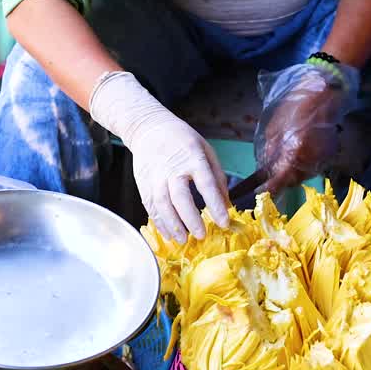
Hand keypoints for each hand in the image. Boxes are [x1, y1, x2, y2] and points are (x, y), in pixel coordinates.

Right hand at [90, 72, 228, 241]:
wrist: (148, 128)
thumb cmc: (182, 140)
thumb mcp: (206, 150)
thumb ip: (217, 177)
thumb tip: (226, 203)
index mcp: (193, 158)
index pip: (205, 183)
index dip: (215, 204)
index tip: (224, 221)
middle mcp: (172, 169)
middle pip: (180, 197)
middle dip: (190, 219)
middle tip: (201, 235)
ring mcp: (155, 178)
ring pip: (161, 205)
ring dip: (172, 225)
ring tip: (183, 240)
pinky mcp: (144, 185)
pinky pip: (151, 207)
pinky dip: (159, 223)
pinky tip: (169, 233)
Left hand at [255, 61, 358, 194]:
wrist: (325, 93)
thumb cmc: (296, 106)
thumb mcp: (274, 129)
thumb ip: (270, 152)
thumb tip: (265, 169)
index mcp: (295, 151)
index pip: (280, 180)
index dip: (269, 188)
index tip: (259, 190)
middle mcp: (310, 159)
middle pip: (293, 181)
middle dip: (280, 182)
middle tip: (269, 179)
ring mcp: (323, 158)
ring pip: (304, 175)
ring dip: (292, 174)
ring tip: (283, 166)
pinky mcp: (330, 154)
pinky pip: (314, 167)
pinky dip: (304, 166)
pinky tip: (298, 158)